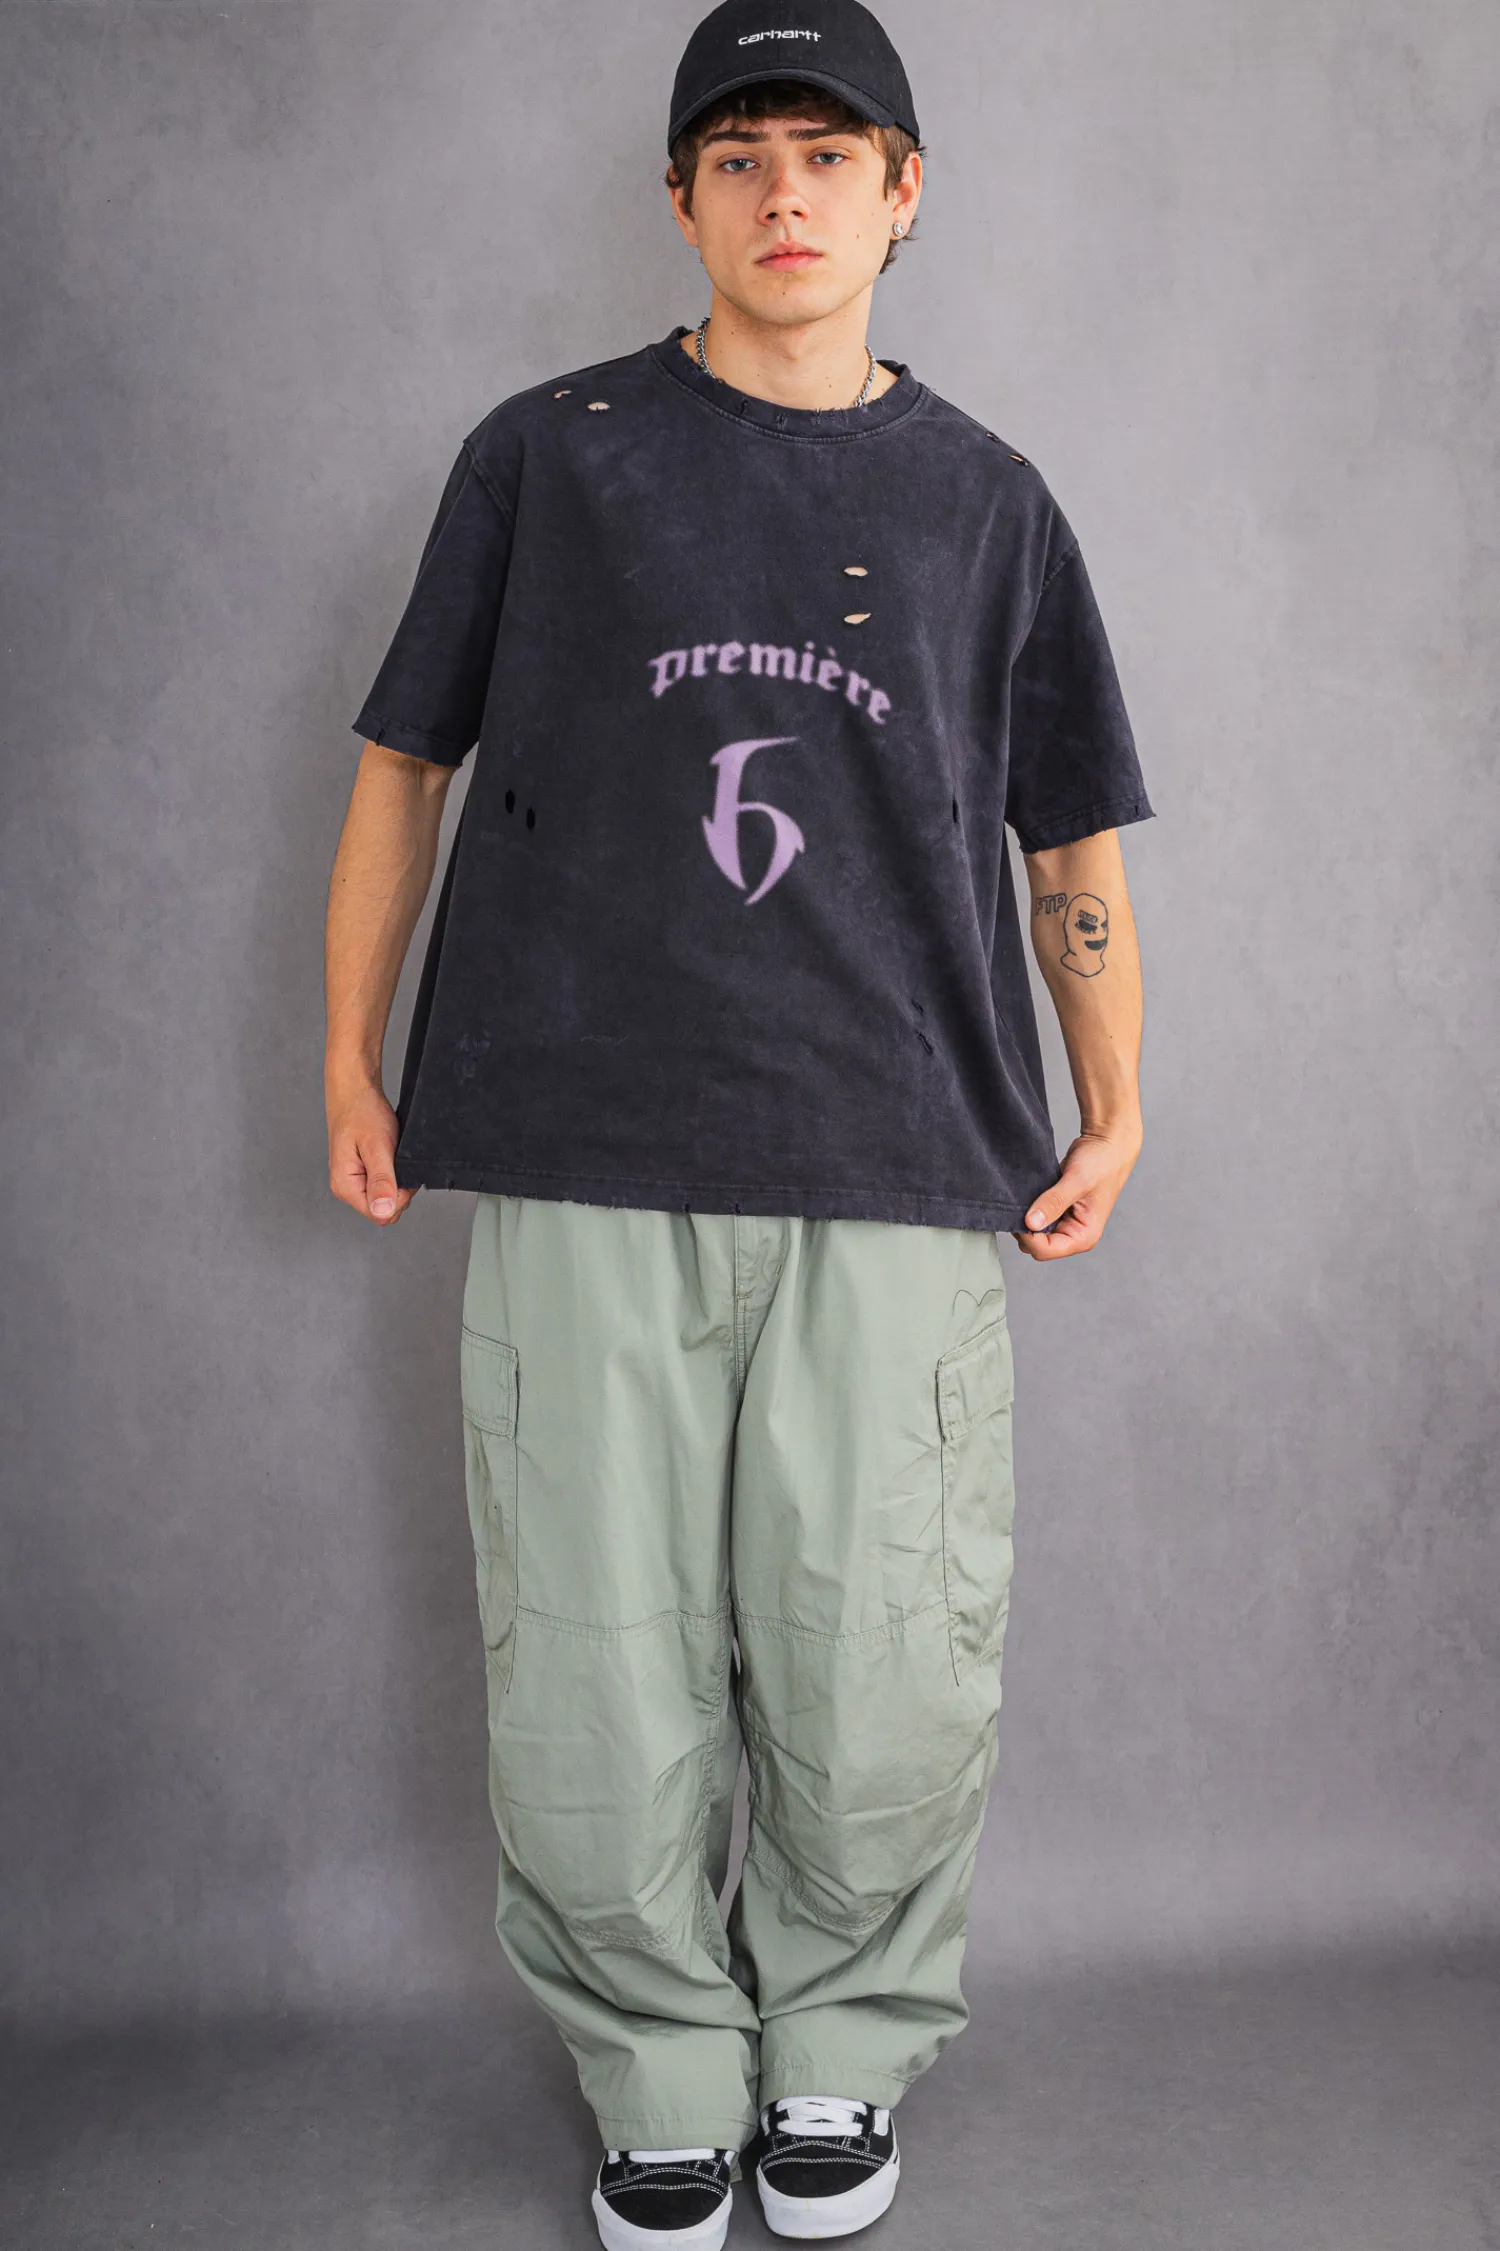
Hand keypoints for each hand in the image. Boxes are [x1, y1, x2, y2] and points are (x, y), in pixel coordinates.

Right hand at [327, 1076, 418, 1226]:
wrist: (355, 1091)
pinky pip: (384, 1185)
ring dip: (397, 1180)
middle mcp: (346, 1188)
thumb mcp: (377, 1146)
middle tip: (398, 1160)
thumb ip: (381, 1180)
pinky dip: (394, 1173)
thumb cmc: (362, 1112)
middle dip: (400, 1190)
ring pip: (386, 1197)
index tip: (401, 1172)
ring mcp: (353, 1181)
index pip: (380, 1215)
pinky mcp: (362, 1174)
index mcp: (345, 1186)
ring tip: (392, 1154)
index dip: (399, 1198)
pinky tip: (391, 1156)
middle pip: (384, 1210)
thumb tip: (383, 1211)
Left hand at [1010, 1125, 1140, 1261]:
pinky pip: (1034, 1218)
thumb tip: (1031, 1222)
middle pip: (1036, 1245)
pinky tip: (1028, 1194)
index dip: (1027, 1235)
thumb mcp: (1077, 1181)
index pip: (1045, 1250)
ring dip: (1025, 1218)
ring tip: (1025, 1197)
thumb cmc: (1101, 1163)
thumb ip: (1054, 1202)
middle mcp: (1073, 1234)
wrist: (1106, 1145)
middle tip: (1019, 1204)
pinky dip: (1027, 1209)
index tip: (1018, 1213)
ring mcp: (1064, 1223)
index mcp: (1083, 1236)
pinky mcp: (1056, 1211)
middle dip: (1024, 1228)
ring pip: (1033, 1232)